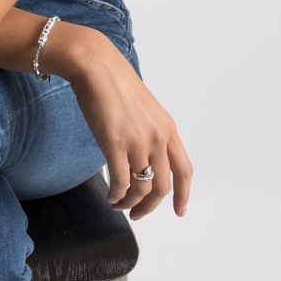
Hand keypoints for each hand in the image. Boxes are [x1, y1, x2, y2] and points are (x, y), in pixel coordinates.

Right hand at [63, 32, 192, 219]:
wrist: (96, 67)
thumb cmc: (115, 84)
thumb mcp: (146, 109)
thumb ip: (151, 133)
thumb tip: (145, 158)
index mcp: (168, 129)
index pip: (184, 171)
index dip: (183, 195)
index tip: (179, 211)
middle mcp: (158, 138)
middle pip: (162, 187)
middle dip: (150, 207)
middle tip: (137, 214)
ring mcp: (138, 142)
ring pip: (141, 188)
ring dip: (130, 203)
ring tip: (119, 204)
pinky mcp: (115, 144)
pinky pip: (120, 181)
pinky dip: (116, 195)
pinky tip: (110, 196)